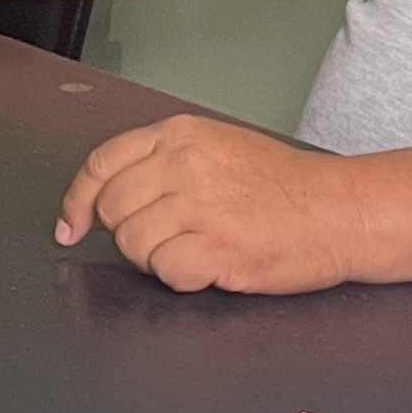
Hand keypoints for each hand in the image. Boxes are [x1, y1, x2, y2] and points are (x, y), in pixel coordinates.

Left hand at [54, 113, 356, 292]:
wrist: (340, 210)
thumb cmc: (286, 186)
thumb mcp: (218, 147)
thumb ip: (163, 163)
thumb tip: (105, 194)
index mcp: (181, 135)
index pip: (101, 164)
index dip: (78, 201)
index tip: (71, 225)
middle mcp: (184, 165)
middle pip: (113, 209)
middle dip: (131, 232)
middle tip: (170, 237)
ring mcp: (200, 205)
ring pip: (133, 245)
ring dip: (158, 258)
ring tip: (198, 248)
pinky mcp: (217, 247)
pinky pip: (166, 271)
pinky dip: (183, 277)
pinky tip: (211, 264)